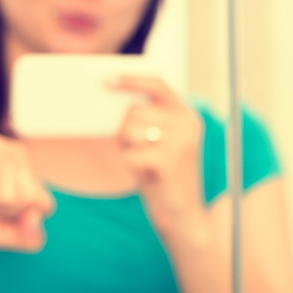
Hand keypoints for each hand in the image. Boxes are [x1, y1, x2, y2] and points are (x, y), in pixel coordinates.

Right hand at [0, 135, 53, 250]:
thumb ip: (26, 236)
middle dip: (3, 211)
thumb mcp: (0, 234)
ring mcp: (8, 150)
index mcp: (28, 174)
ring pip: (16, 197)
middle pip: (33, 202)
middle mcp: (22, 158)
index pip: (45, 206)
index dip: (18, 218)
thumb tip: (36, 217)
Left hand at [113, 75, 205, 238]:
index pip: (158, 84)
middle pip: (134, 112)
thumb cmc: (163, 174)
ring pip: (129, 131)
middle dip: (125, 131)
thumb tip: (110, 98)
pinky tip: (146, 174)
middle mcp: (187, 123)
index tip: (106, 81)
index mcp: (186, 114)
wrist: (183, 212)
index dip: (131, 79)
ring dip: (127, 148)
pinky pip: (130, 154)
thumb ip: (144, 118)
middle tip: (139, 150)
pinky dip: (131, 165)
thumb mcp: (158, 140)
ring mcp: (180, 141)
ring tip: (145, 162)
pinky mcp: (169, 160)